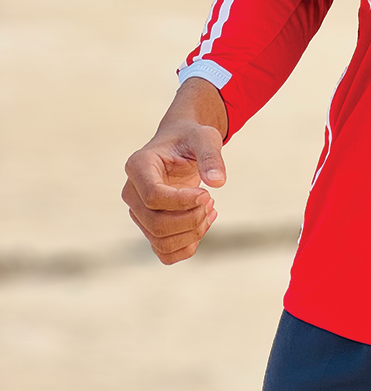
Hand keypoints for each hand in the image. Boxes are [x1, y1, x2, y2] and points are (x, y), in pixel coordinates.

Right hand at [122, 77, 226, 264]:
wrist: (180, 144)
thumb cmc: (191, 138)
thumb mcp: (205, 137)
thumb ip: (211, 156)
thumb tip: (218, 183)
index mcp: (138, 166)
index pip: (153, 197)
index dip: (182, 202)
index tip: (207, 194)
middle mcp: (131, 192)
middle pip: (155, 223)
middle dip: (191, 219)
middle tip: (211, 201)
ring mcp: (138, 212)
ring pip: (160, 241)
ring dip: (192, 233)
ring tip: (211, 210)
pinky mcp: (149, 226)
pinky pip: (163, 252)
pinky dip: (187, 247)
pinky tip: (204, 224)